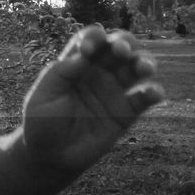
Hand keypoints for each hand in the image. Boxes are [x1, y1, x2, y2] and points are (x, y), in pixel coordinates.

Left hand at [22, 25, 164, 174]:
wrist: (49, 157)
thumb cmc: (40, 123)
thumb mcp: (43, 95)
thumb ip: (61, 73)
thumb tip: (85, 54)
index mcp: (76, 64)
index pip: (92, 40)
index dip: (94, 38)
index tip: (88, 49)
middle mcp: (98, 73)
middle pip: (120, 47)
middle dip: (124, 43)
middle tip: (121, 51)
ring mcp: (114, 92)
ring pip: (137, 68)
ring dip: (145, 61)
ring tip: (144, 68)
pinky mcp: (125, 113)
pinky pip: (144, 99)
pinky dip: (153, 92)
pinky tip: (153, 93)